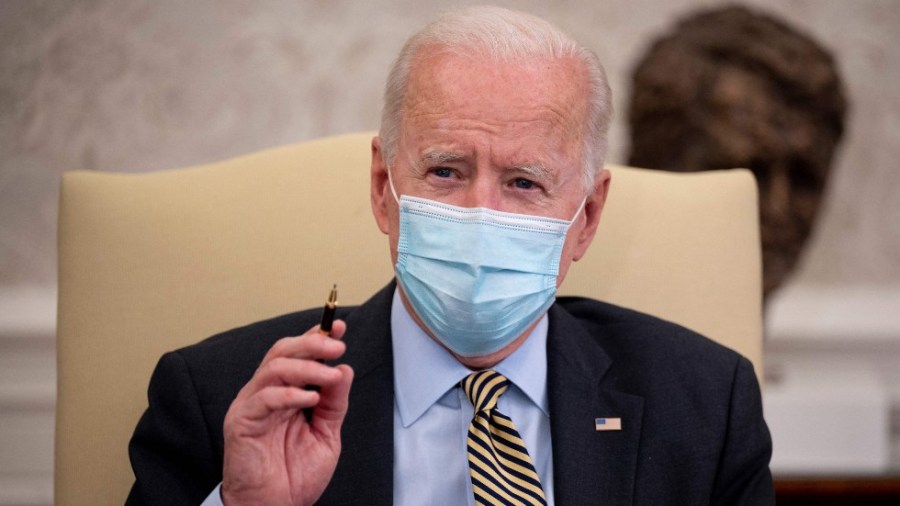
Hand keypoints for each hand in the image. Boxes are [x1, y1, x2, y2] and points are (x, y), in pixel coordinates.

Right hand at [221, 321, 353, 504]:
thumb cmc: (295, 475)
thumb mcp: (326, 434)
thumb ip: (334, 403)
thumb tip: (344, 369)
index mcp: (285, 393)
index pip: (298, 354)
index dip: (316, 336)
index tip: (338, 325)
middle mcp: (265, 393)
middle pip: (282, 351)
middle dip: (312, 343)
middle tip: (338, 346)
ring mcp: (251, 405)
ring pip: (273, 368)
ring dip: (306, 367)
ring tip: (330, 375)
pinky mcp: (241, 422)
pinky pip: (263, 398)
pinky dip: (289, 394)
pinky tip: (311, 399)